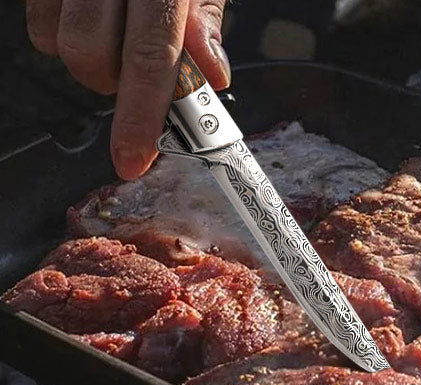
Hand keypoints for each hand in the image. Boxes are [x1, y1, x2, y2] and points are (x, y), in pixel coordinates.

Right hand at [26, 0, 229, 179]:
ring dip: (87, 58)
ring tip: (113, 33)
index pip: (150, 56)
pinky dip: (60, 29)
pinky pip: (36, 20)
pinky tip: (87, 12)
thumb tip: (210, 73)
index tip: (133, 159)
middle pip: (90, 56)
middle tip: (137, 74)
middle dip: (113, 85)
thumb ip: (205, 17)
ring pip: (55, 42)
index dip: (140, 116)